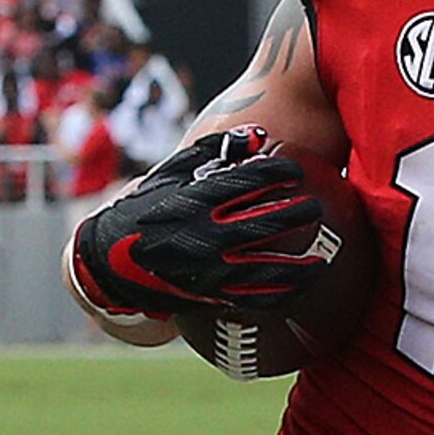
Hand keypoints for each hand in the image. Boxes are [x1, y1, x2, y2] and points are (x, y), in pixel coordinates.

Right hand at [69, 126, 339, 319]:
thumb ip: (212, 151)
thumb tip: (258, 135)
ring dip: (298, 265)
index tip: (296, 170)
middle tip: (315, 207)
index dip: (277, 173)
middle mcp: (204, 235)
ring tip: (322, 260)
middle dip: (297, 215)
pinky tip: (302, 291)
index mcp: (196, 201)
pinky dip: (282, 295)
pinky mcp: (209, 296)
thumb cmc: (146, 209)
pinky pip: (253, 298)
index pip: (247, 181)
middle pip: (264, 223)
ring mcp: (208, 270)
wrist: (111, 261)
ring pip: (265, 268)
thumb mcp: (170, 174)